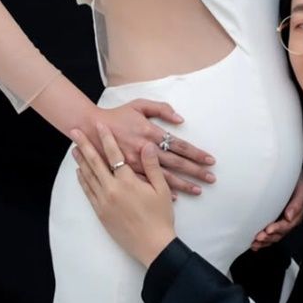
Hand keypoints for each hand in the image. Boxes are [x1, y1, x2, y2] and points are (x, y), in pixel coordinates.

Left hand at [72, 124, 175, 266]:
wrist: (152, 246)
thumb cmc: (160, 217)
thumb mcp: (162, 190)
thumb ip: (152, 166)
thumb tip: (147, 145)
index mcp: (128, 182)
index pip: (114, 154)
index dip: (106, 138)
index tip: (99, 125)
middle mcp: (112, 190)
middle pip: (95, 162)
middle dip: (84, 145)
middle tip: (75, 131)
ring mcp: (104, 202)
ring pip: (88, 177)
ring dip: (80, 161)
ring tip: (74, 148)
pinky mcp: (100, 213)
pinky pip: (88, 192)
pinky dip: (83, 180)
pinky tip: (80, 173)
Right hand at [88, 99, 215, 195]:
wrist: (90, 128)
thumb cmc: (117, 116)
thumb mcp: (139, 105)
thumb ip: (161, 108)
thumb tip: (180, 119)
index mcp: (151, 132)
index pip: (179, 145)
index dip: (196, 153)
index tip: (210, 160)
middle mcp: (146, 150)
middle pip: (177, 163)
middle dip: (195, 171)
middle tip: (211, 177)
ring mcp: (136, 164)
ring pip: (164, 177)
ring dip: (183, 184)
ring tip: (199, 190)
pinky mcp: (127, 173)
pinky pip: (147, 185)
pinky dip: (161, 191)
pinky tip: (174, 198)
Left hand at [250, 173, 302, 250]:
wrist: (287, 171)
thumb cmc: (293, 178)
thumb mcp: (300, 187)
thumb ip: (297, 202)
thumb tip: (289, 217)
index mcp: (297, 211)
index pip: (288, 224)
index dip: (279, 228)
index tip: (269, 229)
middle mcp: (290, 217)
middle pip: (280, 233)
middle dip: (270, 237)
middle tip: (259, 237)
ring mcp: (281, 219)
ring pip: (274, 236)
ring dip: (265, 241)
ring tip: (255, 242)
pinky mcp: (273, 219)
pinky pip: (269, 233)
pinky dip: (262, 241)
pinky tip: (254, 244)